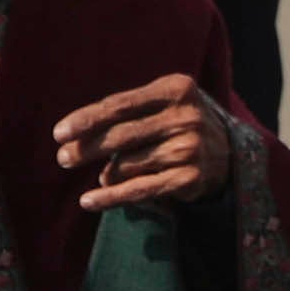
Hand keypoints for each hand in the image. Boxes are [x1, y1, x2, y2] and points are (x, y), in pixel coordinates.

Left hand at [54, 75, 230, 212]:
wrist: (230, 153)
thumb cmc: (179, 123)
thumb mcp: (161, 104)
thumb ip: (123, 113)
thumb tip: (77, 141)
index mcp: (176, 89)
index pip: (120, 105)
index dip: (86, 119)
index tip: (59, 132)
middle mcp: (185, 117)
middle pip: (121, 135)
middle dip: (86, 148)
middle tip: (63, 158)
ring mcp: (189, 149)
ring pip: (127, 164)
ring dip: (106, 173)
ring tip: (102, 176)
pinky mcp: (189, 178)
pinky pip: (139, 190)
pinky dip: (110, 198)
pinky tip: (88, 201)